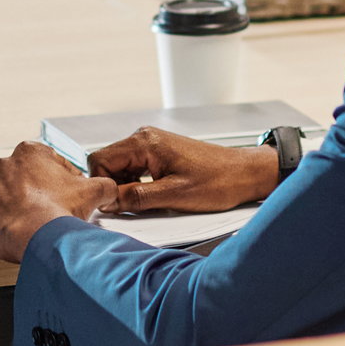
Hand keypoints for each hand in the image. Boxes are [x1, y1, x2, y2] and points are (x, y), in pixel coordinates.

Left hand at [0, 141, 116, 261]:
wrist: (38, 237)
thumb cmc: (60, 212)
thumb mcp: (93, 192)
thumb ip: (104, 184)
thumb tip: (108, 188)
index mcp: (31, 152)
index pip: (46, 165)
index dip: (58, 183)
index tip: (61, 198)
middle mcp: (4, 164)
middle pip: (20, 180)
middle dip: (32, 195)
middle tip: (44, 213)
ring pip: (0, 196)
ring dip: (11, 208)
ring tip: (26, 224)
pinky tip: (8, 230)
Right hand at [90, 127, 279, 214]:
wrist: (245, 174)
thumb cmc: (218, 181)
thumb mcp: (173, 195)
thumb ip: (136, 198)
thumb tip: (107, 201)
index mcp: (144, 142)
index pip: (99, 160)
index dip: (101, 185)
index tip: (110, 205)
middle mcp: (145, 138)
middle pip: (108, 164)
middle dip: (113, 188)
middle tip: (128, 207)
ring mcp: (152, 145)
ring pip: (121, 168)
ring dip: (126, 188)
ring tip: (146, 203)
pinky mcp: (160, 154)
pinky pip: (136, 169)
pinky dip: (137, 185)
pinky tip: (152, 197)